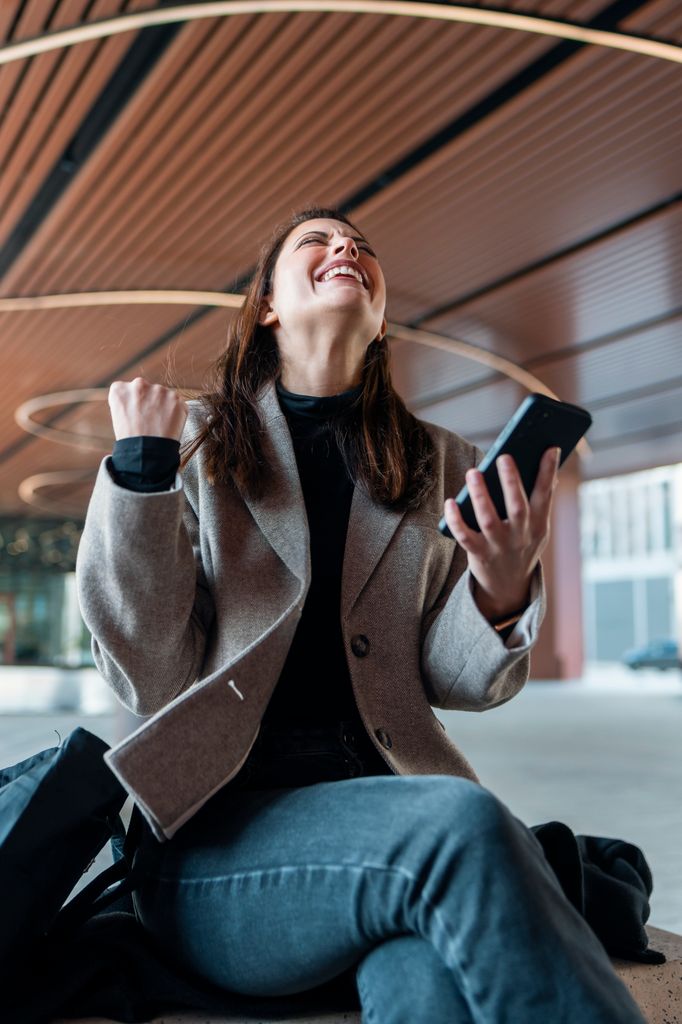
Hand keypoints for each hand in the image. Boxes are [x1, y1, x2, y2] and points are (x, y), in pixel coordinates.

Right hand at [108, 377, 187, 440]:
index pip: (127, 390)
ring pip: (162, 395)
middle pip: (146, 389)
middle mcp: (138, 384)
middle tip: (149, 421)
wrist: (147, 452)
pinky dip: (175, 412)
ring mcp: (158, 390)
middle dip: (148, 401)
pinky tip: (169, 425)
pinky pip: (176, 403)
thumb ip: (129, 402)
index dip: (132, 404)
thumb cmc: (131, 439)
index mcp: (120, 389)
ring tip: (159, 425)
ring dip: (162, 406)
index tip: (135, 415)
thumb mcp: (119, 417)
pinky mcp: (175, 398)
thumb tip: (140, 401)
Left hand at [442, 447, 560, 621]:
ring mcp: (499, 546)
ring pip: (489, 519)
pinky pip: (465, 537)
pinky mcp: (479, 555)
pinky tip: (450, 502)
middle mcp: (521, 535)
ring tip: (473, 473)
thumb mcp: (537, 528)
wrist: (509, 587)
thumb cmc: (521, 545)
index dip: (548, 472)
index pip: (545, 495)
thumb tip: (543, 466)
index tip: (550, 447)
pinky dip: (457, 520)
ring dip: (480, 496)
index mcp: (538, 524)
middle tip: (504, 457)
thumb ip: (538, 501)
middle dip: (511, 482)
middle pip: (517, 506)